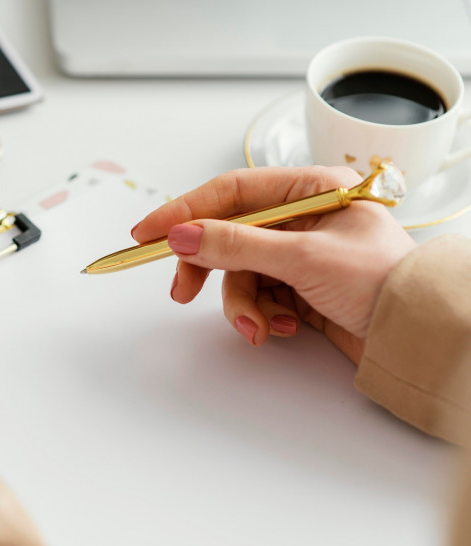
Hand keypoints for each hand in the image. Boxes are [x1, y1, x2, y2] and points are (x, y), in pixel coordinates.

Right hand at [131, 166, 416, 363]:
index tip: (148, 232)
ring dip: (242, 304)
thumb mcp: (304, 258)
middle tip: (183, 291)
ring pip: (239, 272)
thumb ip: (237, 245)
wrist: (417, 336)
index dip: (185, 210)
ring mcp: (297, 253)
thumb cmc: (383, 284)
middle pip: (228, 234)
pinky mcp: (297, 285)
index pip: (231, 191)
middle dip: (209, 268)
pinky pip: (257, 294)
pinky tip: (285, 326)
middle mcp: (301, 217)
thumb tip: (182, 235)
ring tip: (261, 326)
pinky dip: (262, 314)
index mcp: (310, 190)